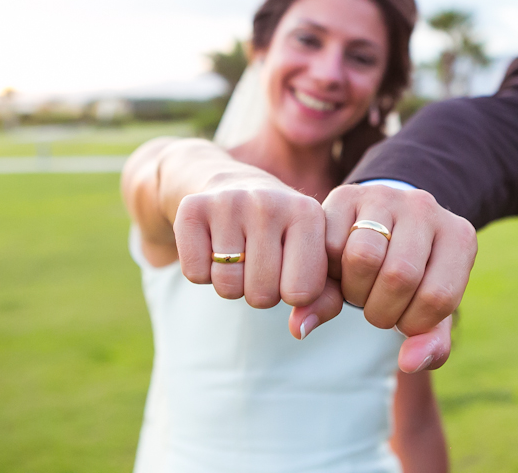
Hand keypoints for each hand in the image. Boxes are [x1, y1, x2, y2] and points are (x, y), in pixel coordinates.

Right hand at [172, 186, 327, 309]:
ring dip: (231, 284)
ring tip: (237, 253)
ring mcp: (228, 202)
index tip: (288, 268)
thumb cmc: (281, 233)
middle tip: (258, 261)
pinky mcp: (192, 208)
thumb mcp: (312, 257)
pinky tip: (212, 244)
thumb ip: (324, 299)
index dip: (292, 293)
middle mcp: (269, 202)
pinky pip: (195, 274)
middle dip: (259, 291)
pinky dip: (202, 272)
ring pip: (227, 287)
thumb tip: (300, 331)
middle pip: (262, 295)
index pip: (302, 293)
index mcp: (307, 213)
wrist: (232, 185)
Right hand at [291, 184, 476, 370]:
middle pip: (399, 275)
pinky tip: (341, 271)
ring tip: (359, 292)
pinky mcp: (348, 194)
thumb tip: (409, 363)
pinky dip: (330, 270)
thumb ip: (430, 342)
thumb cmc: (414, 277)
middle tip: (376, 309)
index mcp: (459, 236)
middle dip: (380, 310)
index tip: (405, 320)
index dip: (413, 323)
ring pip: (362, 256)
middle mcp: (426, 207)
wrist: (387, 225)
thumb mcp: (430, 309)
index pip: (438, 297)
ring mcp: (386, 196)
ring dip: (353, 291)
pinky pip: (330, 243)